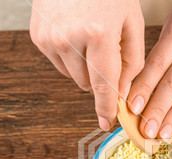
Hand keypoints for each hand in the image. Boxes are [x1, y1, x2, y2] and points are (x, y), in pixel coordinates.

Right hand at [29, 0, 144, 130]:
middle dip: (102, 80)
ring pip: (73, 76)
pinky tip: (77, 36)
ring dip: (86, 69)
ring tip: (92, 40)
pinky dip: (72, 58)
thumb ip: (132, 60)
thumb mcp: (131, 21)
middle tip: (109, 56)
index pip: (104, 84)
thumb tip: (124, 92)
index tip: (108, 123)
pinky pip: (59, 63)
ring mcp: (50, 38)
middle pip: (88, 84)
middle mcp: (69, 39)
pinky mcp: (38, 37)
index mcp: (98, 34)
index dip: (107, 107)